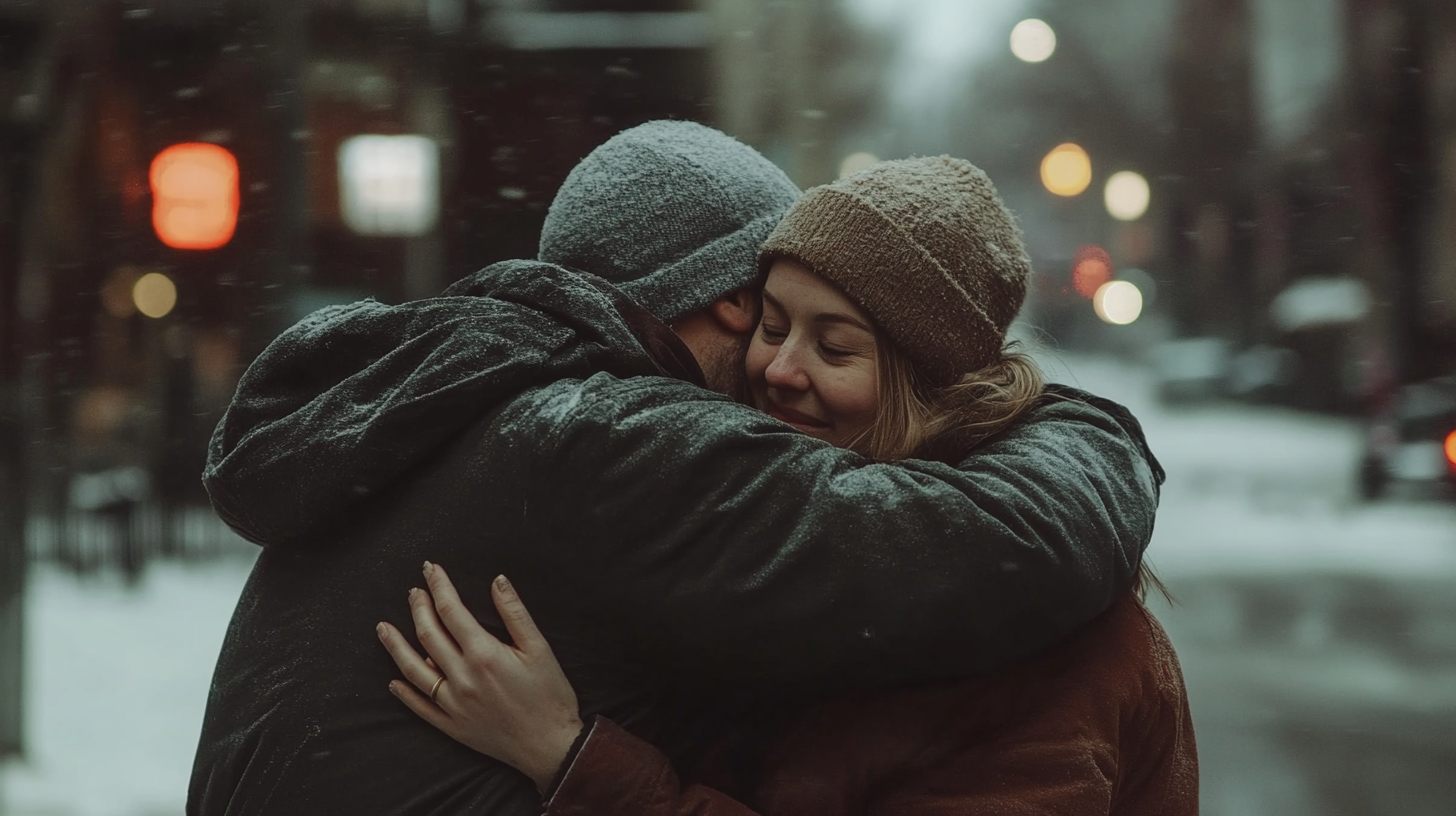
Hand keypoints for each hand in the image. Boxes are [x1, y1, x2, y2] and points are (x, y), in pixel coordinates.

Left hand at [377, 563, 584, 792]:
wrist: (550, 745)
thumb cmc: (550, 695)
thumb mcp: (540, 648)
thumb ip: (515, 613)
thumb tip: (497, 581)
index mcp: (484, 654)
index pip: (452, 611)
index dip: (439, 586)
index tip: (431, 569)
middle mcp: (462, 677)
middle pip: (429, 635)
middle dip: (419, 608)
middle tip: (413, 591)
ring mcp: (453, 704)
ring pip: (414, 670)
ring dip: (396, 646)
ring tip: (383, 628)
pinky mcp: (452, 726)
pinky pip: (420, 707)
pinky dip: (404, 693)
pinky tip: (394, 681)